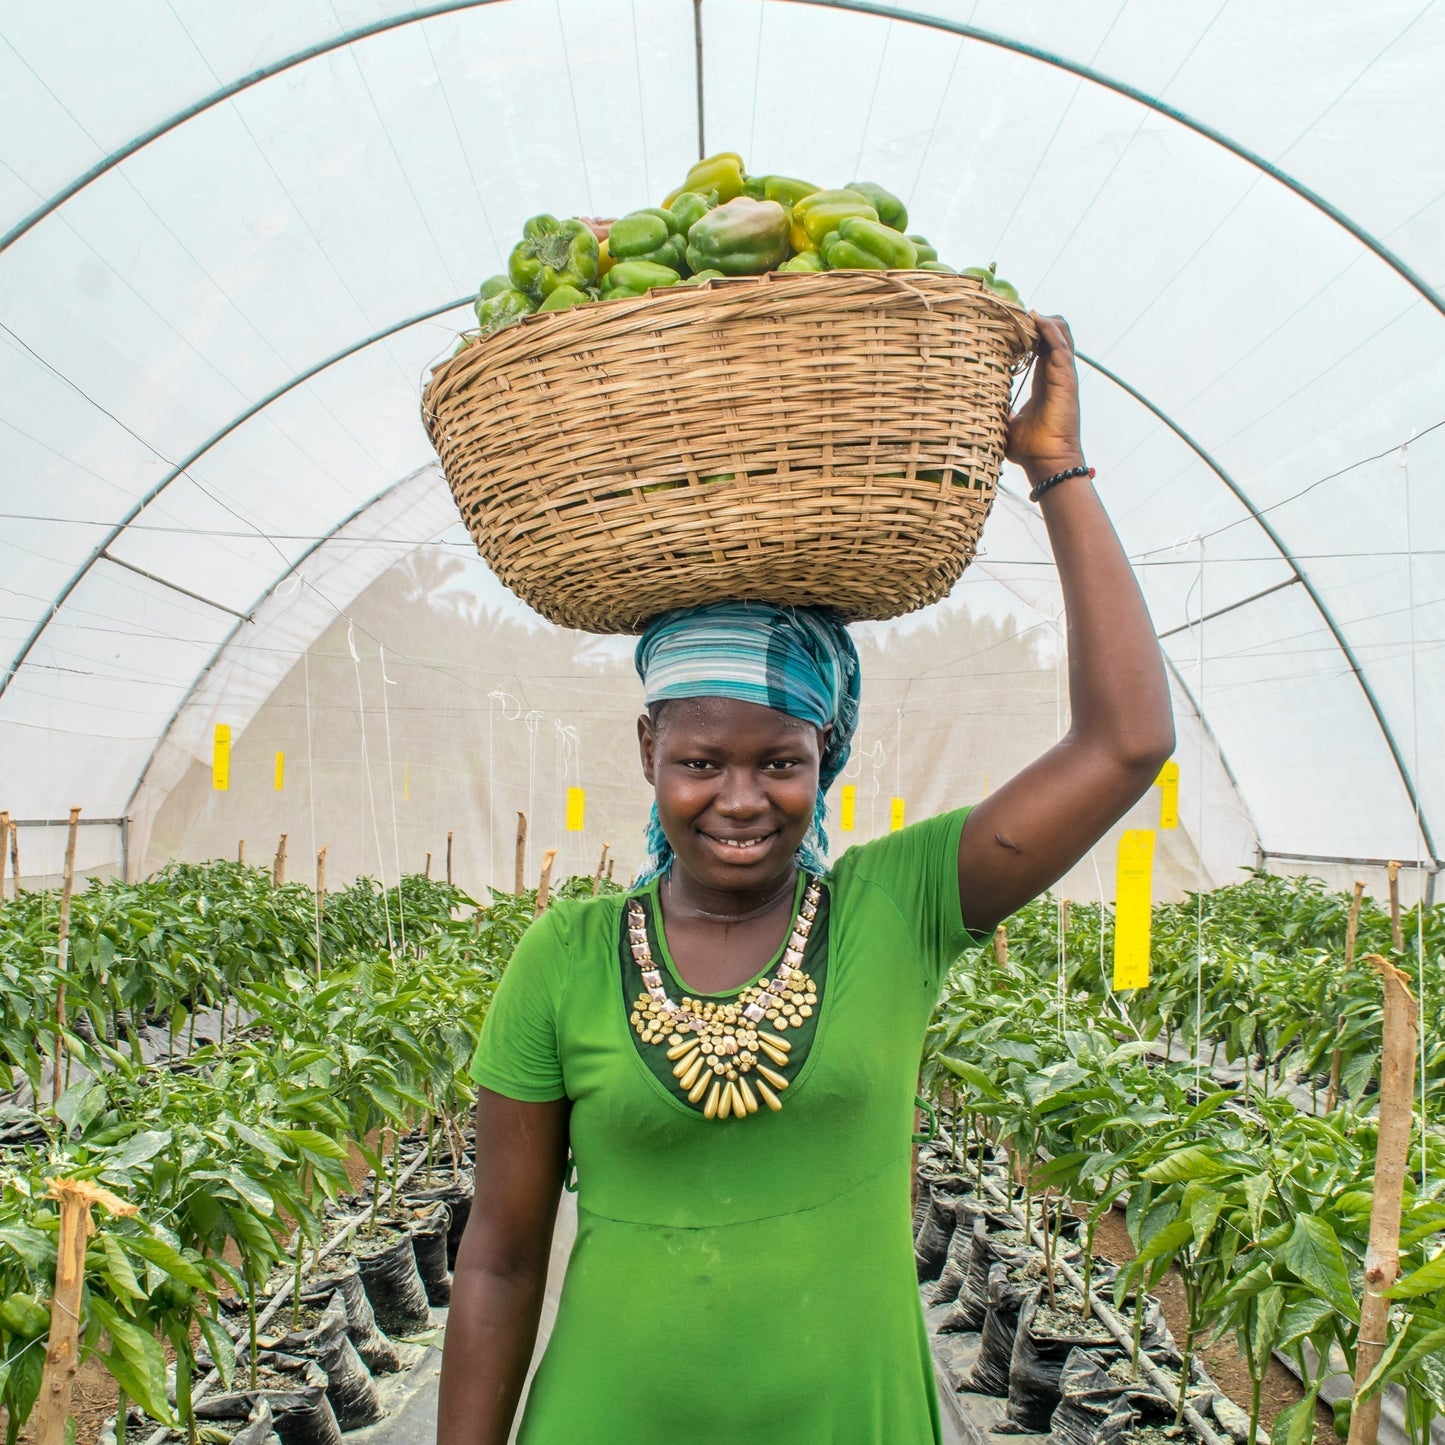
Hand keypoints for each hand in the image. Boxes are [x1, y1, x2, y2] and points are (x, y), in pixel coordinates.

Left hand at [1006, 314, 1084, 482]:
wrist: (1046, 462)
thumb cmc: (1029, 448)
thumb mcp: (1007, 422)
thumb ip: (998, 409)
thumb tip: (977, 407)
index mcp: (1044, 382)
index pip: (1042, 348)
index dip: (1030, 333)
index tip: (1011, 324)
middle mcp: (1056, 375)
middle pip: (1055, 335)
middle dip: (1038, 322)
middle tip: (1016, 317)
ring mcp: (1064, 376)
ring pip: (1062, 335)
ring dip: (1045, 321)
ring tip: (1026, 314)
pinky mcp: (1067, 380)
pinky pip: (1061, 347)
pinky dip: (1050, 330)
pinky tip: (1036, 319)